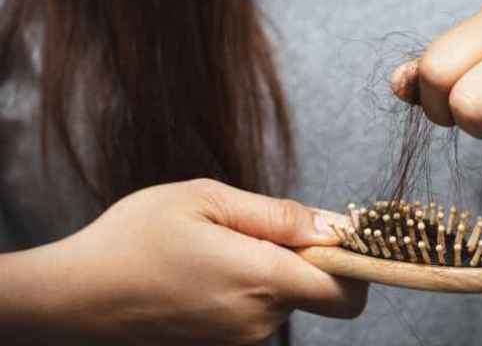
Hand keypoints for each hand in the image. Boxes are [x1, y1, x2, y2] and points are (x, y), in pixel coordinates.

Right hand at [12, 179, 365, 344]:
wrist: (75, 295)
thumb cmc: (135, 238)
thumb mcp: (207, 200)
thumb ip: (279, 215)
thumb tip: (334, 225)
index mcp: (261, 280)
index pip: (347, 289)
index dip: (356, 260)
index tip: (340, 233)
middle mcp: (258, 320)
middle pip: (320, 290)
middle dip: (308, 258)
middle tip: (261, 229)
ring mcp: (240, 339)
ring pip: (287, 298)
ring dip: (274, 270)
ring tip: (221, 246)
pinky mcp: (224, 345)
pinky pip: (260, 310)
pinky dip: (252, 286)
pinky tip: (211, 269)